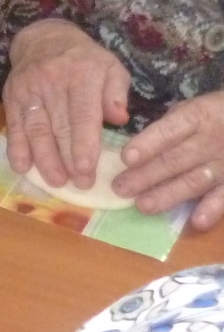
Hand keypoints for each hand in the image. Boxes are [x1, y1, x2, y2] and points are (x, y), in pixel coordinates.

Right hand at [3, 19, 128, 187]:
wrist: (44, 39)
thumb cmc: (85, 60)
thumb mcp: (111, 67)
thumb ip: (118, 92)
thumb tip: (120, 118)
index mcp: (81, 75)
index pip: (82, 115)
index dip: (84, 145)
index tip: (87, 171)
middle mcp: (51, 81)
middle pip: (59, 126)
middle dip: (67, 158)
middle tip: (78, 184)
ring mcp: (28, 89)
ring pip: (35, 128)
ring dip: (44, 157)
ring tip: (55, 181)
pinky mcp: (11, 96)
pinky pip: (13, 124)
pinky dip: (16, 147)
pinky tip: (22, 166)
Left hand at [116, 91, 223, 228]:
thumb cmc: (212, 116)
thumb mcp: (190, 110)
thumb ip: (167, 128)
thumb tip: (134, 151)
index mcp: (195, 117)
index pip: (168, 131)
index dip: (147, 145)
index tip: (125, 158)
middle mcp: (209, 141)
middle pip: (175, 160)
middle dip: (146, 175)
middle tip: (120, 188)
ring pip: (193, 181)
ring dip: (168, 195)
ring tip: (142, 206)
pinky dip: (211, 209)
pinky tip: (196, 221)